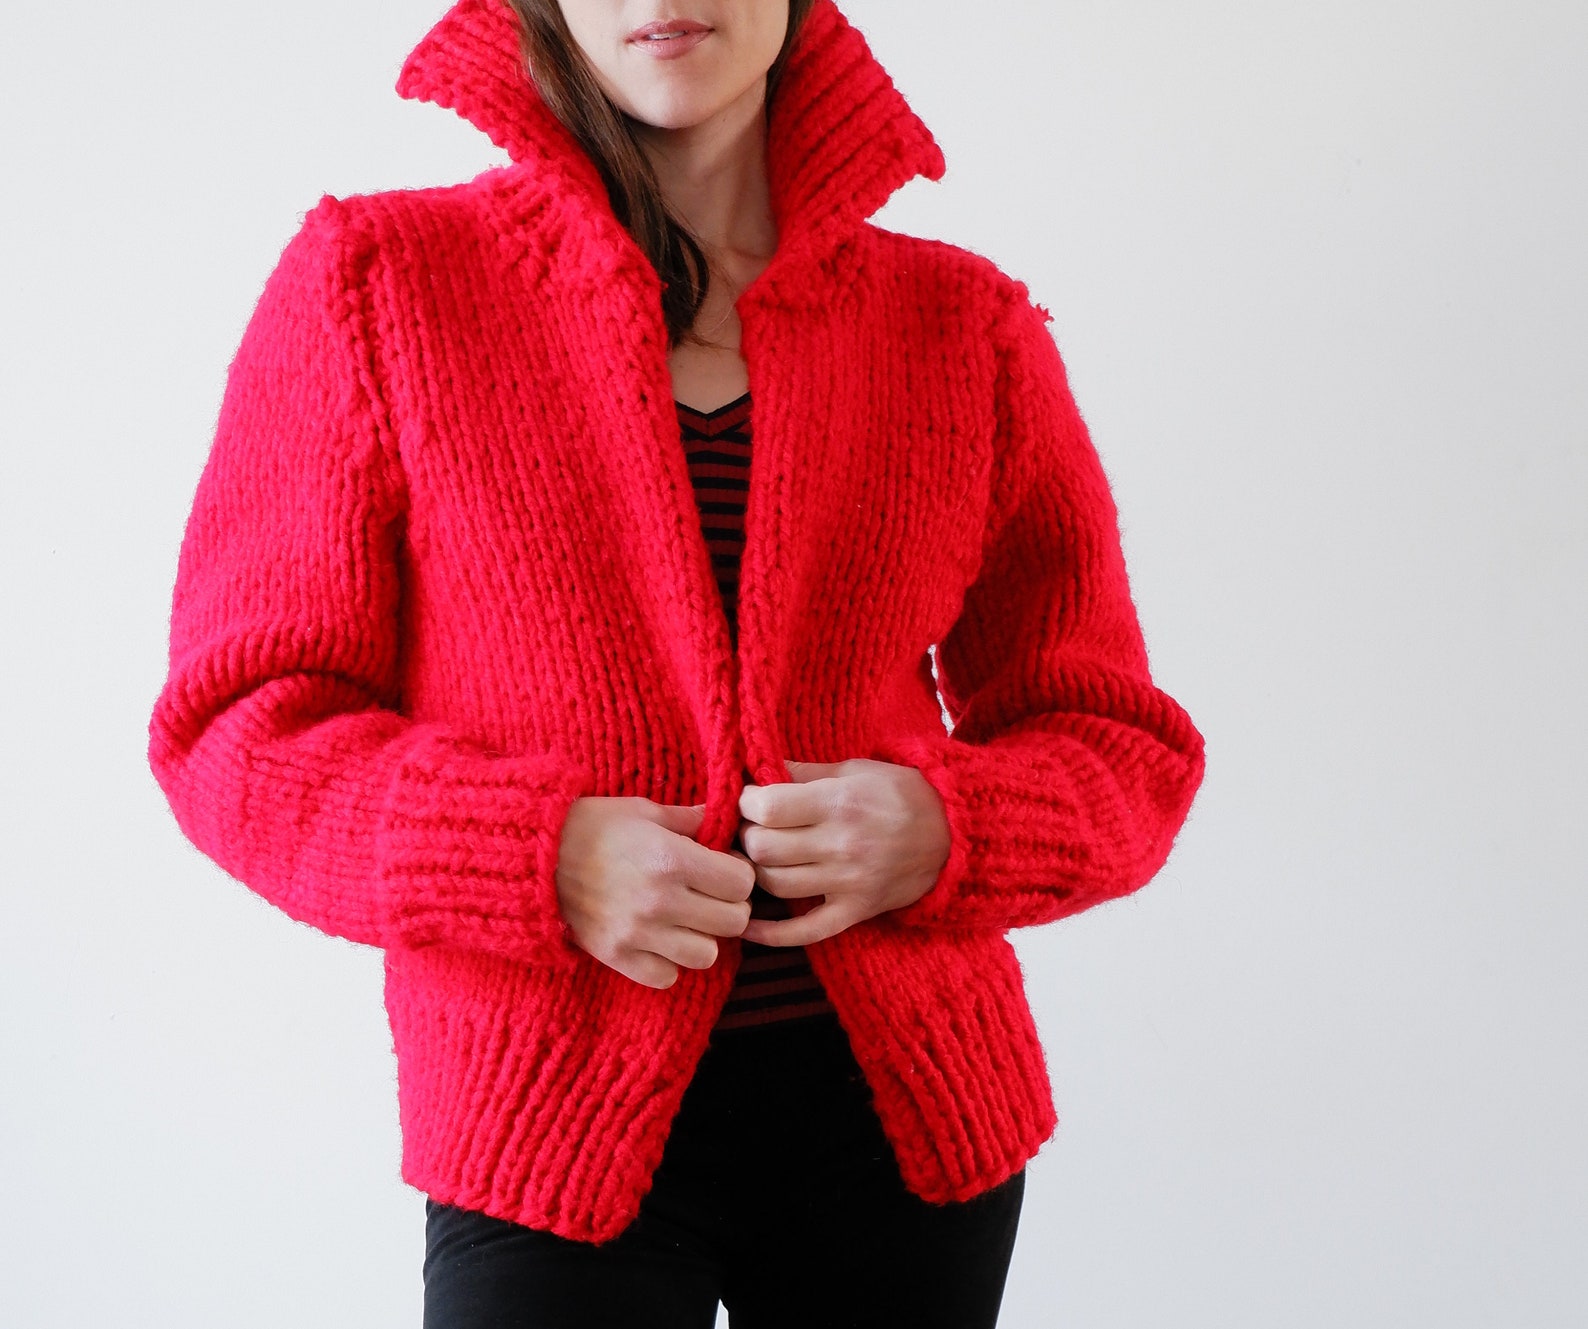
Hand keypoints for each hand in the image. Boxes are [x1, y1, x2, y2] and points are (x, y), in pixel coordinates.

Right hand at [555, 797, 754, 988]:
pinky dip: (668, 963)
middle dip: (728, 906)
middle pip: (733, 922)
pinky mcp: (616, 956)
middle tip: (710, 895)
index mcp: (671, 859)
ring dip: (702, 938)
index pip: (741, 883)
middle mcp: (660, 900)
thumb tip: (730, 819)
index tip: (725, 869)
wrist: (533, 855)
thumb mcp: (644, 811)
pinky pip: (667, 976)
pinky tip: (658, 940)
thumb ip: (692, 819)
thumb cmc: (592, 825)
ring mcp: (638, 933)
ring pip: (706, 955)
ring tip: (685, 919)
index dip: (738, 875)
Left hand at [734, 758, 950, 945]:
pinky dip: (770, 934)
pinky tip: (748, 925)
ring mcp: (848, 883)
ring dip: (757, 871)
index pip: (767, 808)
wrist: (954, 834)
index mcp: (840, 803)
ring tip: (762, 857)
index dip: (747, 803)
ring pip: (775, 885)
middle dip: (748, 835)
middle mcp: (842, 845)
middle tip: (753, 827)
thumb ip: (805, 772)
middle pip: (764, 848)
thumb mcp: (855, 770)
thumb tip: (757, 768)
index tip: (750, 800)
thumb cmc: (900, 794)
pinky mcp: (855, 911)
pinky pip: (804, 932)